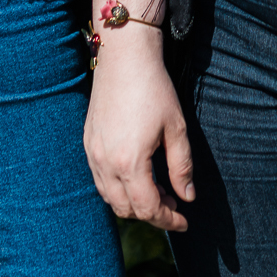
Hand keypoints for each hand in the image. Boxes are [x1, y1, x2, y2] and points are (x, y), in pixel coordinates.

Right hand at [84, 38, 193, 232]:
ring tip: (157, 188)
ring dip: (133, 202)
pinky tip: (136, 174)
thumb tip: (187, 197)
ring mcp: (93, 153)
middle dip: (152, 213)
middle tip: (173, 201)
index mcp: (129, 162)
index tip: (185, 221)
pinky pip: (100, 179)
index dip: (168, 220)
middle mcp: (105, 163)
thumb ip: (182, 167)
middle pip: (126, 209)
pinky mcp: (88, 142)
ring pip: (110, 197)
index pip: (148, 209)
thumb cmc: (154, 88)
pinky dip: (118, 187)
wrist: (125, 55)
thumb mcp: (176, 128)